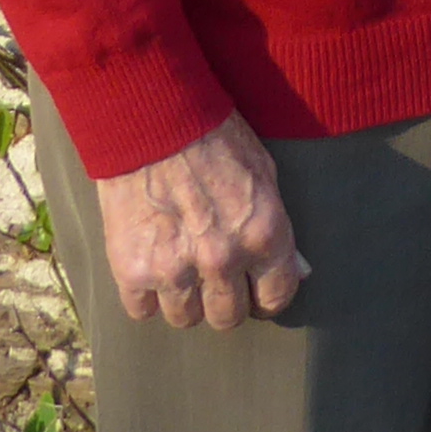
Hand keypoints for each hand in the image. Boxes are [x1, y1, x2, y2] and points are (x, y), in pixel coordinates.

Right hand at [96, 114, 308, 329]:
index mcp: (262, 234)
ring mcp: (175, 267)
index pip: (275, 297)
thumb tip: (298, 271)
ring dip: (184, 299)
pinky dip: (145, 294)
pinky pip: (142, 310)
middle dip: (224, 300)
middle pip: (228, 316)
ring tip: (179, 268)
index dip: (266, 297)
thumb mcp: (262, 172)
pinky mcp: (132, 268)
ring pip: (185, 318)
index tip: (254, 292)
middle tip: (213, 278)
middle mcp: (222, 258)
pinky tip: (148, 266)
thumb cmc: (212, 134)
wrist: (149, 113)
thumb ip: (278, 227)